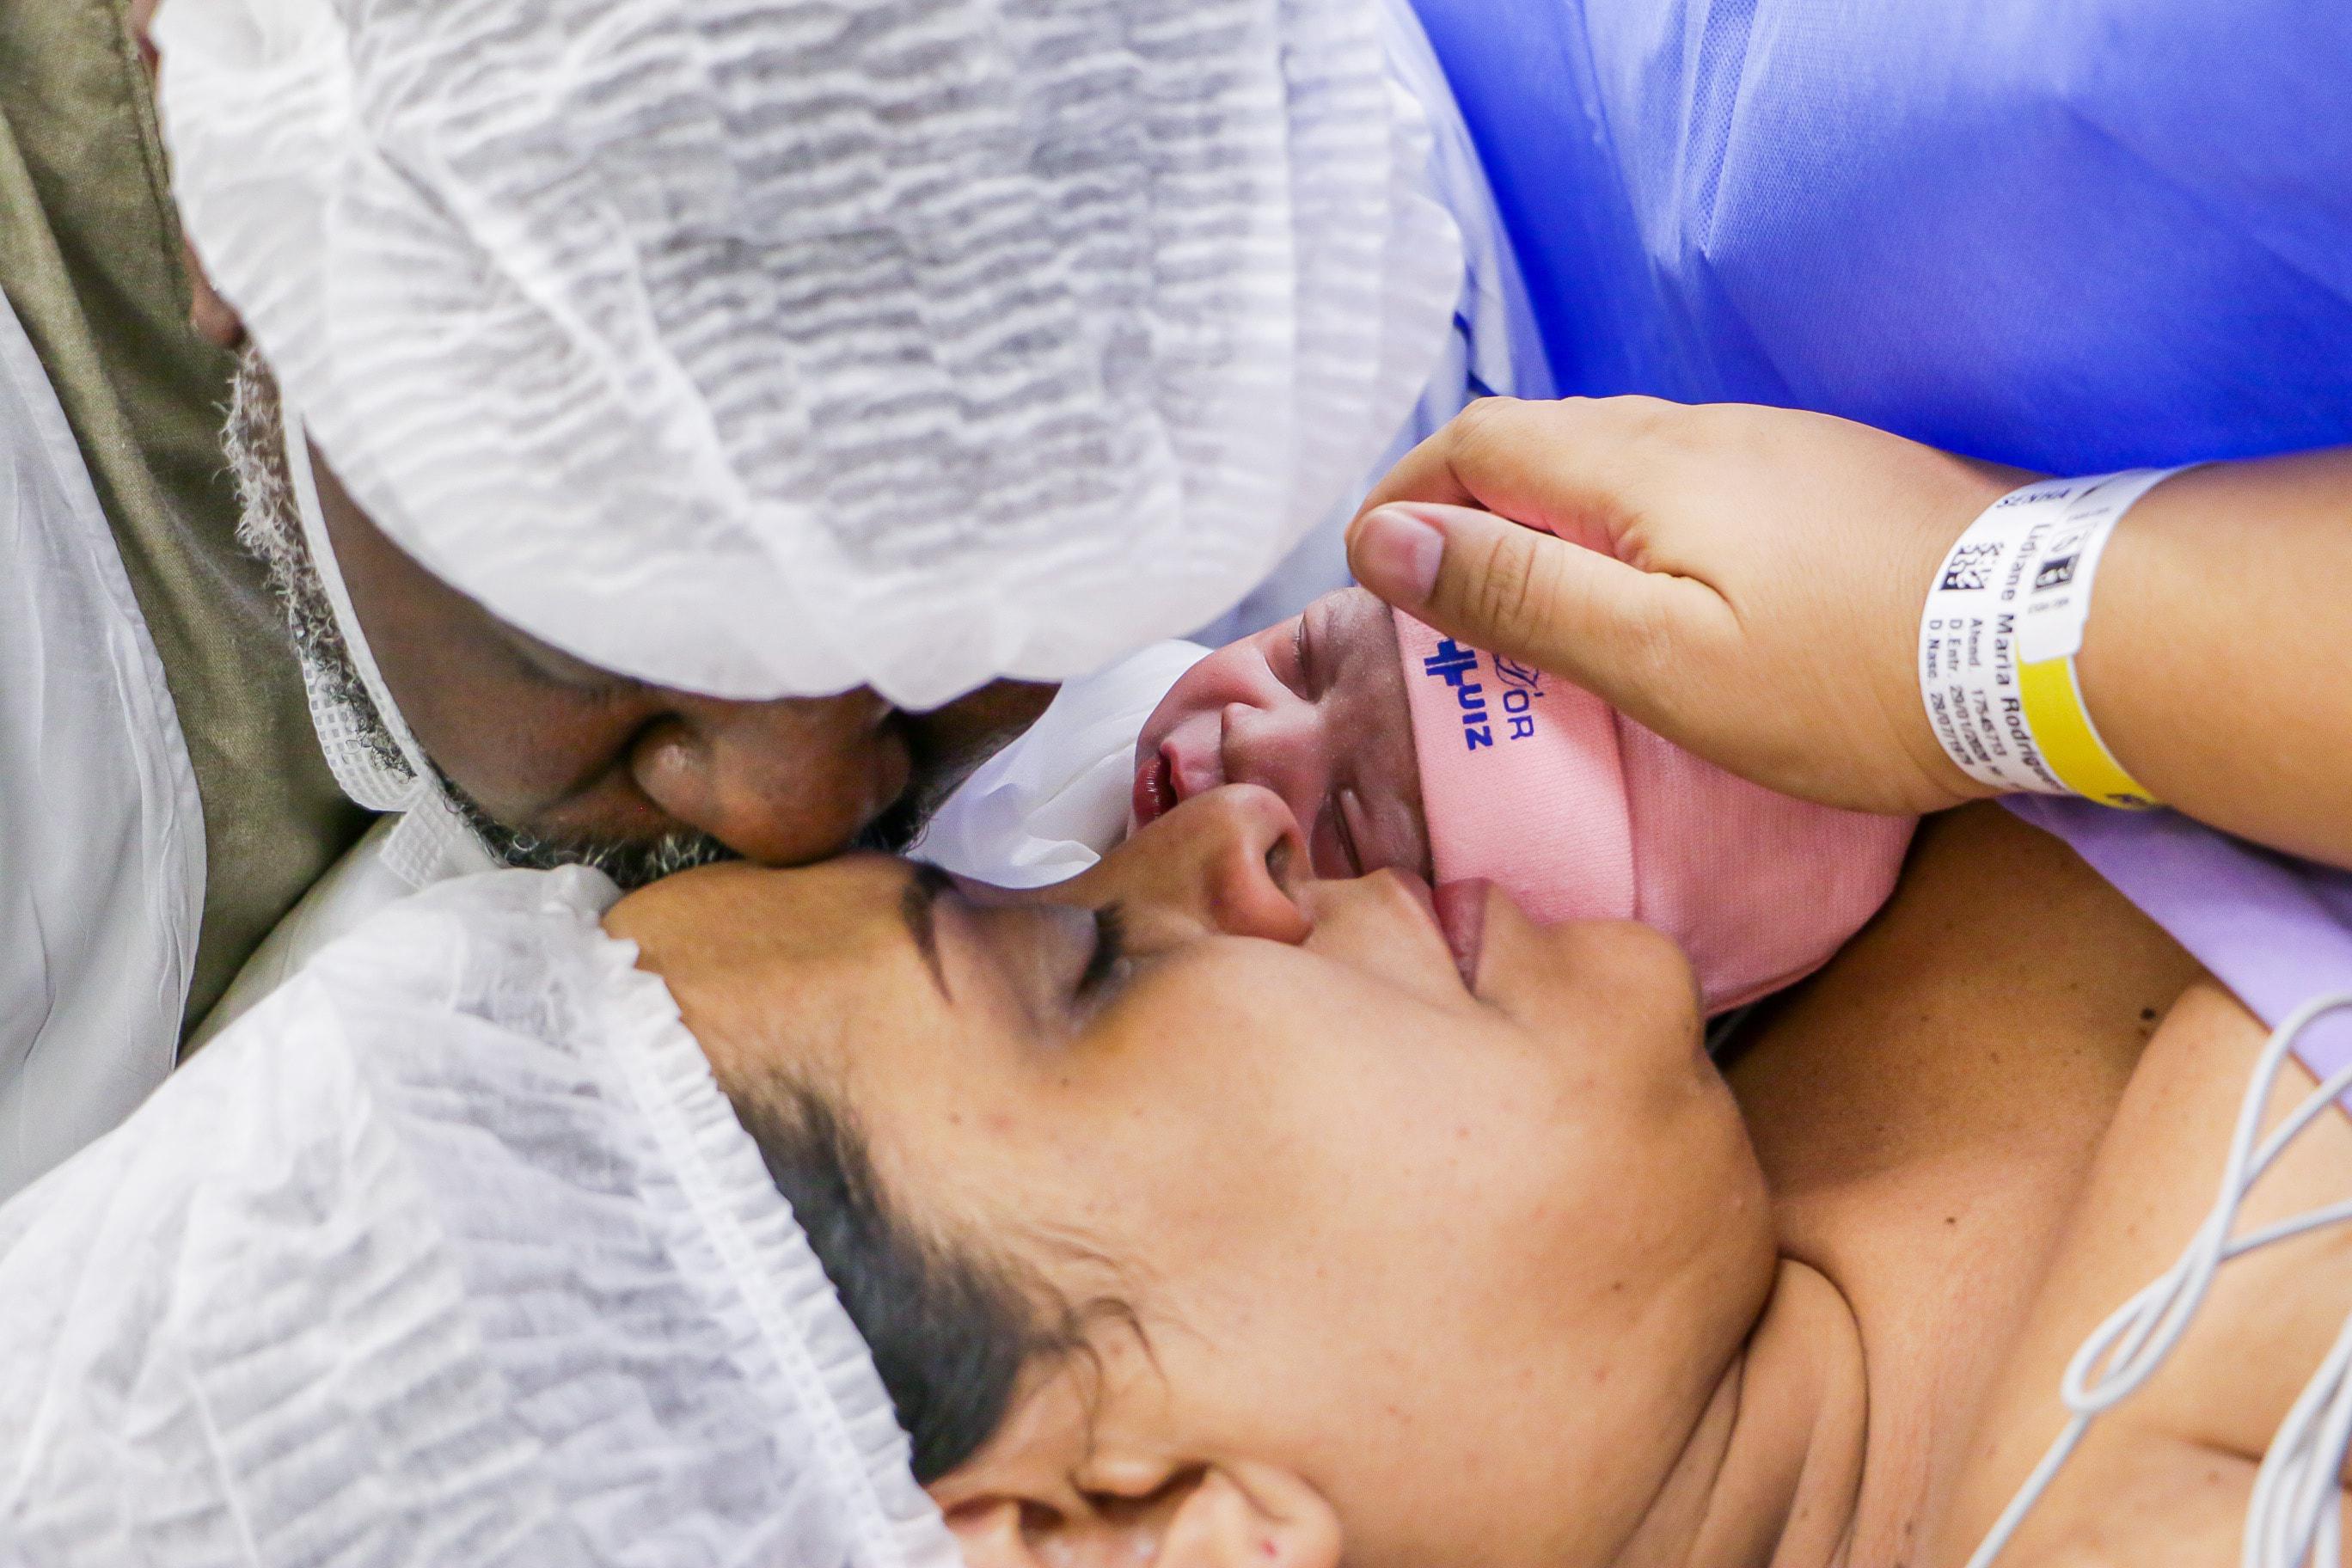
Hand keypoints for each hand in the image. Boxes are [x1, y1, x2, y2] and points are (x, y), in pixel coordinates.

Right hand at [1345, 397, 2018, 815]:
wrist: (2060, 637)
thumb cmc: (1852, 674)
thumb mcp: (1663, 661)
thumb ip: (1523, 596)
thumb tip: (1389, 542)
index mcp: (1643, 468)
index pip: (1480, 442)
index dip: (1404, 494)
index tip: (1368, 566)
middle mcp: (1704, 431)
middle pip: (1545, 439)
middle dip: (1466, 503)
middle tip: (1435, 596)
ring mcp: (1778, 448)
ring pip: (1623, 460)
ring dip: (1550, 515)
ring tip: (1533, 605)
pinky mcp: (1832, 480)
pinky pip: (1693, 482)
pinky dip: (1631, 526)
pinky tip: (1657, 594)